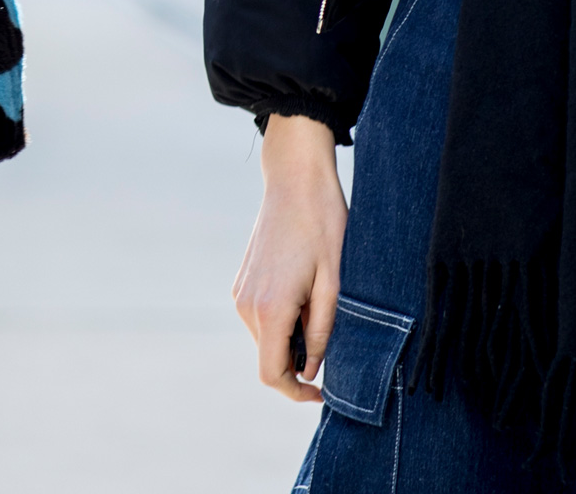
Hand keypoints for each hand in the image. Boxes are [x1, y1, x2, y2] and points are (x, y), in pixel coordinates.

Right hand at [234, 114, 345, 402]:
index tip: (323, 392)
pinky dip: (282, 322)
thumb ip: (322, 333)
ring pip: (264, 339)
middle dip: (298, 364)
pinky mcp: (242, 281)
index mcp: (270, 308)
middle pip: (268, 358)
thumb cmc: (323, 227)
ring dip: (291, 341)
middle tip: (334, 344)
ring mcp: (240, 292)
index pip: (272, 374)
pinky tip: (305, 296)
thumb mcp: (334, 285)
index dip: (296, 393)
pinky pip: (260, 318)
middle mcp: (246, 304)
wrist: (294, 181)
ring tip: (320, 310)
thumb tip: (310, 369)